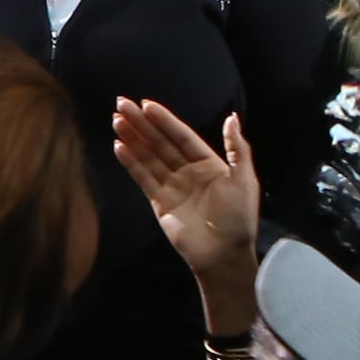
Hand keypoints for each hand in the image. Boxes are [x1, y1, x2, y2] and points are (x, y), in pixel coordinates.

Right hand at [113, 100, 259, 330]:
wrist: (223, 255)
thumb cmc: (238, 217)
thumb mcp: (244, 180)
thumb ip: (237, 148)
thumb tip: (232, 117)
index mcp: (209, 163)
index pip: (182, 136)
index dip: (164, 120)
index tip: (146, 104)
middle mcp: (188, 171)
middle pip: (160, 142)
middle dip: (141, 123)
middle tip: (121, 104)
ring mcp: (172, 186)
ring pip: (148, 157)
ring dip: (132, 138)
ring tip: (115, 120)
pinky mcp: (159, 202)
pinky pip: (143, 178)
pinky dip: (130, 162)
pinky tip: (118, 146)